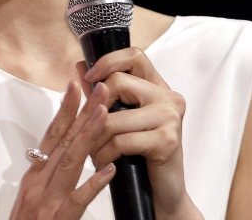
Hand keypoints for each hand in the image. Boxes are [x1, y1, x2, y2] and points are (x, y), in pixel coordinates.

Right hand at [9, 80, 115, 219]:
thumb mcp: (29, 198)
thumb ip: (41, 175)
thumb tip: (49, 152)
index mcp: (33, 175)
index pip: (51, 134)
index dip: (64, 109)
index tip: (76, 86)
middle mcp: (38, 183)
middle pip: (63, 141)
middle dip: (82, 112)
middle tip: (98, 88)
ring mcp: (48, 202)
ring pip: (70, 161)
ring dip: (88, 135)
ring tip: (104, 113)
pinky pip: (78, 200)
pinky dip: (93, 183)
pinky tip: (110, 169)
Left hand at [78, 48, 202, 219]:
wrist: (163, 195)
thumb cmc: (140, 155)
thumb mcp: (121, 118)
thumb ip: (103, 92)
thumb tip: (80, 65)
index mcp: (157, 86)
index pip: (134, 55)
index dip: (108, 61)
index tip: (89, 77)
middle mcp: (168, 96)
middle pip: (118, 83)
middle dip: (95, 109)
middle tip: (88, 130)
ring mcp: (170, 117)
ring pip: (114, 117)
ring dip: (95, 139)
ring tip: (92, 152)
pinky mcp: (167, 140)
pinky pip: (122, 141)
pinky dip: (105, 154)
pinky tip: (104, 163)